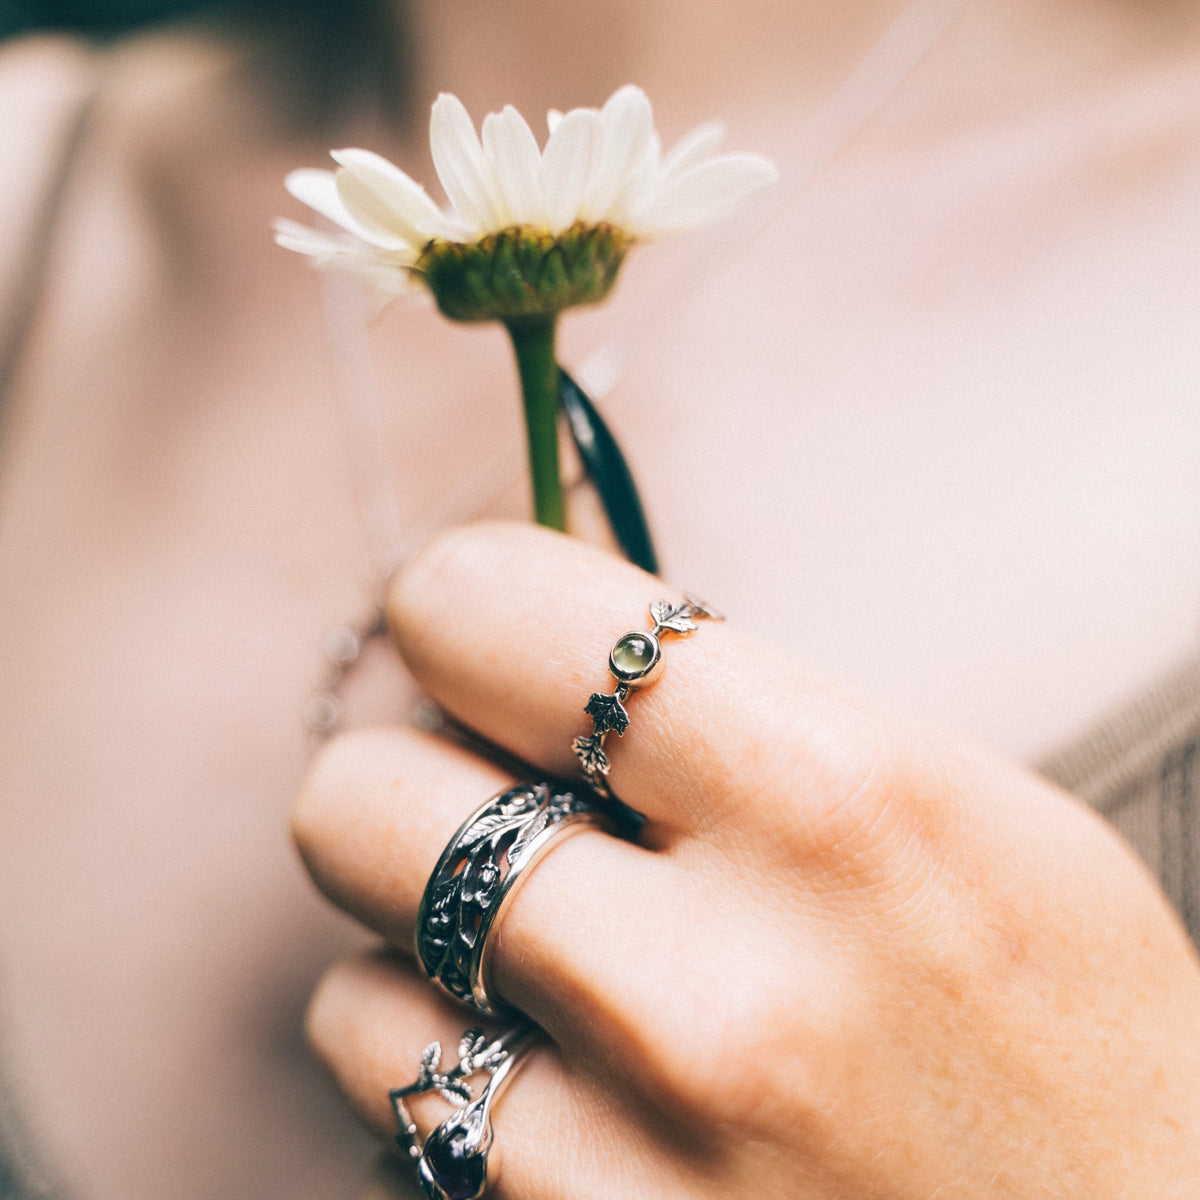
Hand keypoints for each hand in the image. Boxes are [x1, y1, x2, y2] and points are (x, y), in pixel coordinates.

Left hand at [292, 522, 1199, 1198]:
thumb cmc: (1070, 1033)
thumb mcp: (950, 806)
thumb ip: (736, 710)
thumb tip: (537, 643)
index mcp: (835, 801)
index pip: (493, 618)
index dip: (459, 608)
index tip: (475, 633)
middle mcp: (713, 991)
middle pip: (358, 803)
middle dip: (409, 781)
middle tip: (498, 794)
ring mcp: (633, 1169)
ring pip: (351, 987)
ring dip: (431, 951)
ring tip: (555, 962)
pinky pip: (408, 1121)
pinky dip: (455, 1075)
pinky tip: (570, 1075)